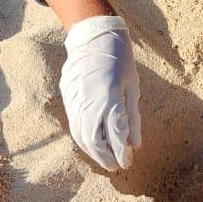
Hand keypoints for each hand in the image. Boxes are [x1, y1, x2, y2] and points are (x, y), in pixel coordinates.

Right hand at [59, 15, 141, 169]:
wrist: (94, 36)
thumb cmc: (120, 59)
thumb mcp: (132, 86)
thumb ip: (132, 117)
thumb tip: (134, 145)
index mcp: (109, 98)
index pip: (115, 135)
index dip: (121, 153)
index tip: (127, 162)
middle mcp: (89, 101)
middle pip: (94, 141)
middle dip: (105, 157)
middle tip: (116, 165)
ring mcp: (75, 99)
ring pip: (80, 135)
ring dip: (93, 151)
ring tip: (105, 158)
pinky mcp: (67, 97)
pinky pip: (74, 124)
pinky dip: (83, 138)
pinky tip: (93, 142)